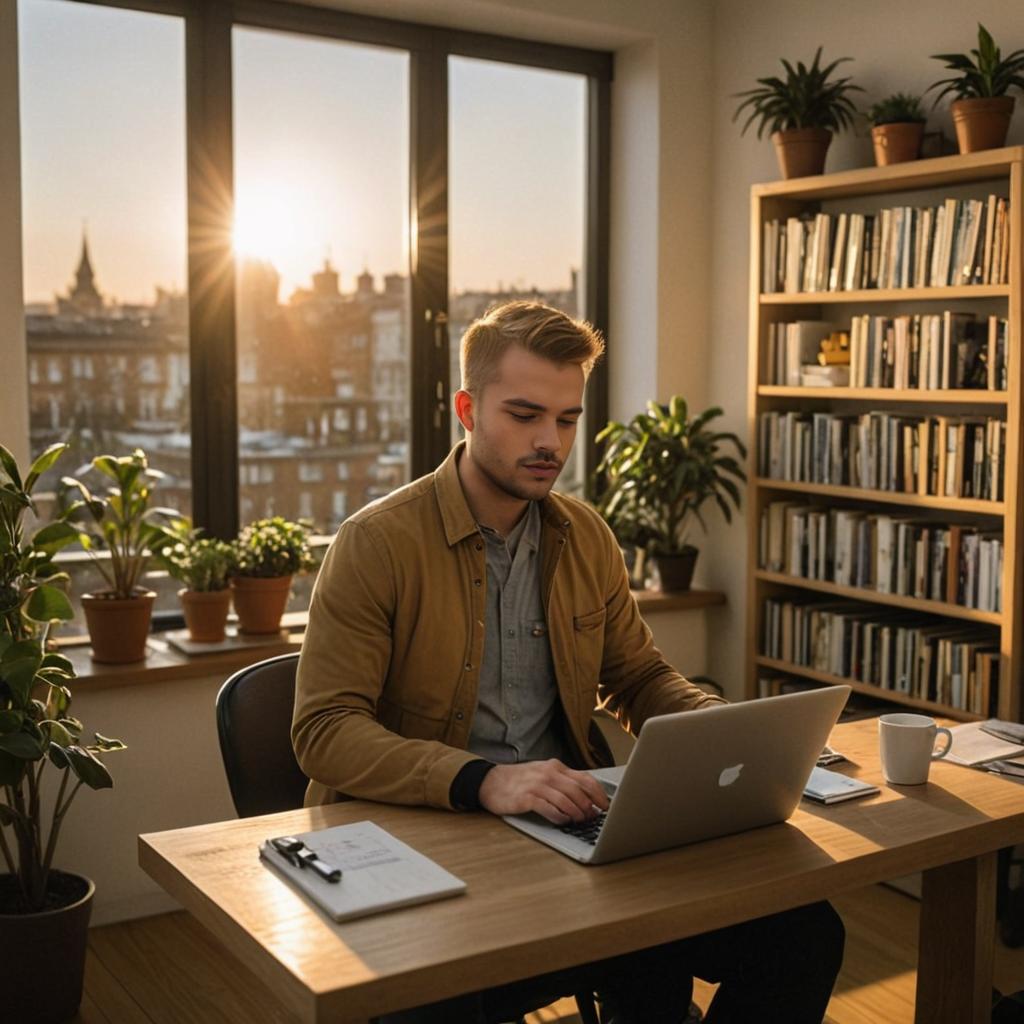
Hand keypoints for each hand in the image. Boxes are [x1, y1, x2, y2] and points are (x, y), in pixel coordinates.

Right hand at [478, 759, 609, 824]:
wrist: (490, 781)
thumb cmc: (520, 781)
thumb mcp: (543, 774)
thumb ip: (563, 782)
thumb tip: (587, 798)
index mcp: (555, 767)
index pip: (585, 778)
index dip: (599, 794)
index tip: (606, 806)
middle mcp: (548, 774)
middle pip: (578, 791)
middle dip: (589, 806)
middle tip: (593, 818)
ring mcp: (537, 785)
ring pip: (566, 800)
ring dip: (576, 813)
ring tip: (579, 821)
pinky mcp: (526, 798)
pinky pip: (549, 809)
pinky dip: (559, 817)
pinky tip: (563, 822)